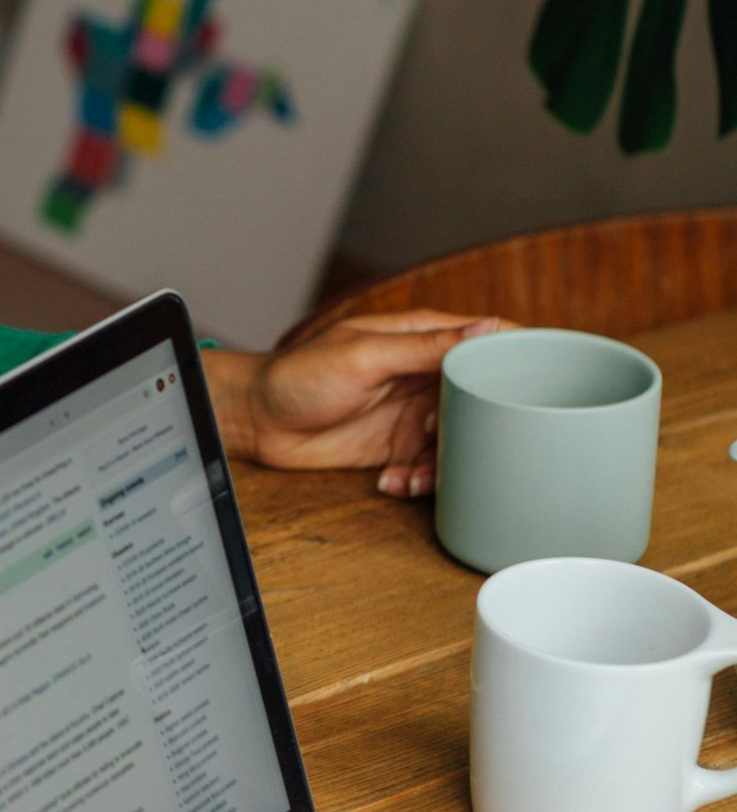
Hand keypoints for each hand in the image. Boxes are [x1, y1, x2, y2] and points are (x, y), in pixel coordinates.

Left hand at [205, 311, 512, 496]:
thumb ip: (424, 347)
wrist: (256, 420)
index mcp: (423, 339)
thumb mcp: (364, 356)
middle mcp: (425, 375)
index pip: (491, 338)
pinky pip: (432, 467)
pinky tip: (393, 483)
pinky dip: (419, 481)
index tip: (556, 378)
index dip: (525, 356)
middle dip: (481, 428)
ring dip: (446, 463)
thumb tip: (488, 328)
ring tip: (414, 473)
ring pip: (463, 440)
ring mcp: (414, 412)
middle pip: (486, 399)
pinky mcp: (399, 446)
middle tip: (449, 440)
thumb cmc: (299, 375)